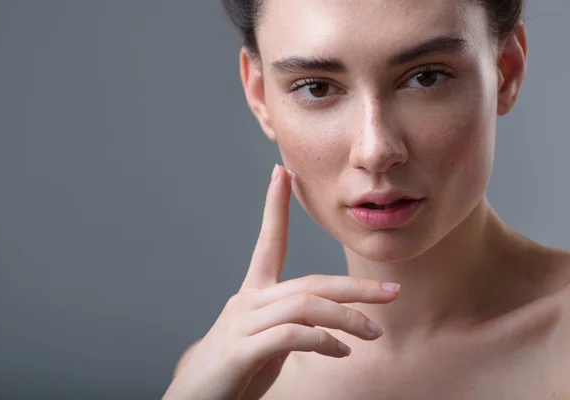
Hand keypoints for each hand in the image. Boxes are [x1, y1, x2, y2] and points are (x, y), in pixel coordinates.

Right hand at [164, 165, 399, 399]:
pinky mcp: (241, 348)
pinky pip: (290, 335)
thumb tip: (331, 329)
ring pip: (304, 305)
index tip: (282, 172)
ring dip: (346, 318)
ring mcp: (242, 323)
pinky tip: (341, 351)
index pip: (267, 243)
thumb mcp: (269, 343)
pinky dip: (323, 341)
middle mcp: (247, 301)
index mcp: (253, 294)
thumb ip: (293, 326)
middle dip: (354, 286)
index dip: (274, 206)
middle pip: (309, 283)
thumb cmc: (235, 371)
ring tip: (373, 332)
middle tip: (391, 292)